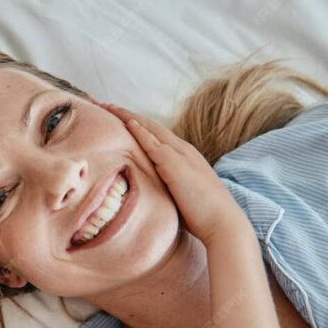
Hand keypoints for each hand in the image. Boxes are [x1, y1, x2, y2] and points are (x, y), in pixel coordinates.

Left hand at [102, 103, 247, 244]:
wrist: (222, 223)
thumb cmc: (201, 215)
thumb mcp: (177, 196)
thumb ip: (165, 187)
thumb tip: (148, 193)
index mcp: (182, 157)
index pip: (154, 136)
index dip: (135, 126)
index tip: (116, 119)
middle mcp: (182, 150)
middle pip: (150, 126)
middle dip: (127, 114)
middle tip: (105, 104)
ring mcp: (180, 155)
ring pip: (150, 129)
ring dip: (128, 116)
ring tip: (108, 106)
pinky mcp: (176, 164)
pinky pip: (155, 144)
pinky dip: (141, 132)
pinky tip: (128, 123)